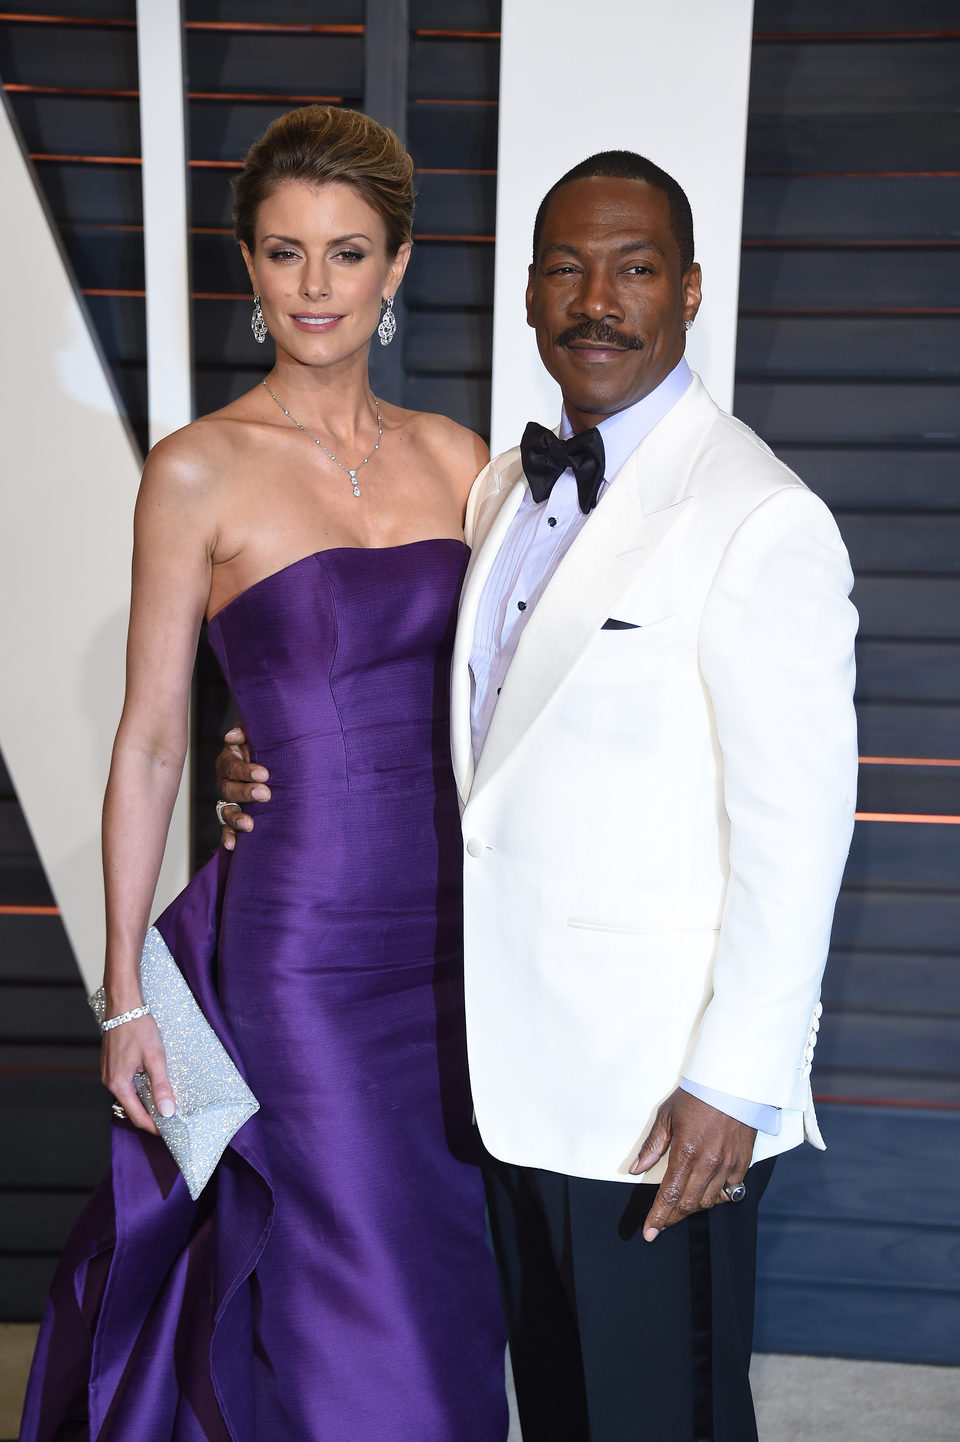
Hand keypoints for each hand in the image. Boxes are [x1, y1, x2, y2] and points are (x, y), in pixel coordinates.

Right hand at [101, 1013, 174, 1134]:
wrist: (123, 1006)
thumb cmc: (138, 1029)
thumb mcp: (155, 1058)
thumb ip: (161, 1086)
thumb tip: (167, 1111)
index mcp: (119, 1085)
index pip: (137, 1116)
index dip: (153, 1126)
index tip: (168, 1131)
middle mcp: (110, 1082)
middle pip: (131, 1108)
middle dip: (149, 1115)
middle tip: (168, 1118)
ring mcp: (108, 1073)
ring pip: (128, 1096)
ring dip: (144, 1101)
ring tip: (162, 1102)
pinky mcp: (111, 1064)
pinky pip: (125, 1084)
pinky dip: (138, 1089)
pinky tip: (151, 1083)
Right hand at [216, 724, 270, 848]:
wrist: (273, 758)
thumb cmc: (264, 743)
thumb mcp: (255, 732)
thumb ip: (244, 731)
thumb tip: (232, 737)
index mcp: (229, 759)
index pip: (233, 766)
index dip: (246, 771)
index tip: (264, 774)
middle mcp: (226, 781)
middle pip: (230, 789)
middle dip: (247, 793)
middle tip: (265, 794)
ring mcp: (229, 800)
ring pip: (226, 810)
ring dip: (236, 818)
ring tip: (249, 825)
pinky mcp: (235, 815)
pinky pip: (227, 828)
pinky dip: (229, 836)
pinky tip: (233, 845)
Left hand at [629, 1087, 756, 1240]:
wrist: (733, 1084)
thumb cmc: (697, 1096)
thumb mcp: (667, 1116)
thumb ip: (652, 1146)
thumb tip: (636, 1169)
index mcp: (686, 1152)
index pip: (668, 1195)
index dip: (657, 1217)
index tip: (649, 1232)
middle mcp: (708, 1164)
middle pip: (687, 1204)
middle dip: (671, 1217)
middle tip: (660, 1223)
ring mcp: (728, 1166)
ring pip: (707, 1202)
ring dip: (691, 1208)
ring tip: (679, 1207)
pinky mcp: (742, 1164)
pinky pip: (729, 1193)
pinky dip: (715, 1198)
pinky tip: (705, 1195)